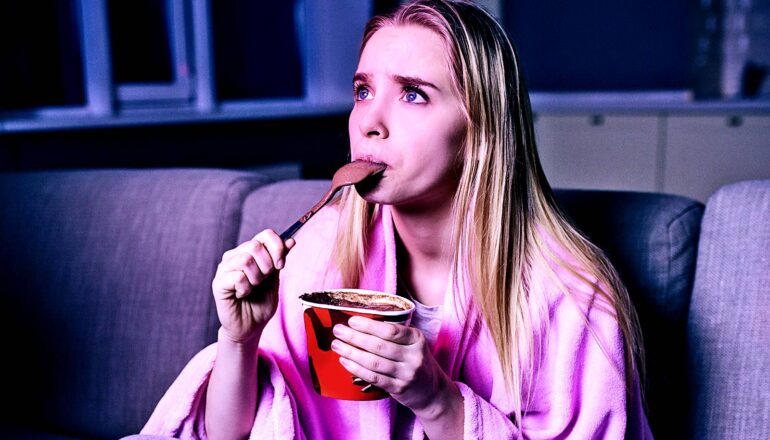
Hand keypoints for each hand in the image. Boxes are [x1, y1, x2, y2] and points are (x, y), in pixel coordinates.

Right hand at [211, 229, 294, 343]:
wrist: (251, 327)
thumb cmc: (261, 302)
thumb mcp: (275, 278)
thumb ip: (280, 259)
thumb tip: (291, 240)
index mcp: (249, 251)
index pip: (266, 234)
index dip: (277, 248)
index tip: (281, 266)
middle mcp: (235, 255)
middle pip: (255, 245)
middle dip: (267, 266)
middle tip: (263, 281)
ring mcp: (224, 268)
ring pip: (246, 259)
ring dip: (256, 278)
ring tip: (252, 288)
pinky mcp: (218, 283)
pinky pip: (238, 277)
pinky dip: (246, 288)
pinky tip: (242, 295)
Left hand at [331, 316, 459, 417]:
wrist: (432, 390)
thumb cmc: (415, 360)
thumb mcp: (413, 344)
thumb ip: (394, 335)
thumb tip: (360, 324)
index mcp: (417, 339)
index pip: (390, 330)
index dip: (369, 326)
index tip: (351, 321)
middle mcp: (414, 356)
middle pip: (379, 346)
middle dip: (354, 337)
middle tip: (338, 330)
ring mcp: (407, 374)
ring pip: (374, 362)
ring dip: (351, 352)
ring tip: (337, 345)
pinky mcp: (398, 389)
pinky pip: (374, 378)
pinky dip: (356, 369)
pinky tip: (345, 361)